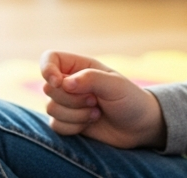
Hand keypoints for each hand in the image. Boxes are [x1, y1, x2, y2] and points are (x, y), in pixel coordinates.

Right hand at [39, 50, 165, 148]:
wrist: (139, 127)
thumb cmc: (130, 100)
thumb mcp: (116, 85)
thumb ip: (91, 79)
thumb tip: (64, 83)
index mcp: (79, 66)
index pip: (49, 58)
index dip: (47, 69)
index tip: (58, 83)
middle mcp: (69, 82)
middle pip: (49, 88)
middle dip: (72, 99)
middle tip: (95, 101)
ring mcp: (67, 103)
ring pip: (51, 108)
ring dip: (75, 115)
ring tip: (96, 113)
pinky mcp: (67, 122)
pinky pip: (55, 125)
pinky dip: (73, 127)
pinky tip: (90, 124)